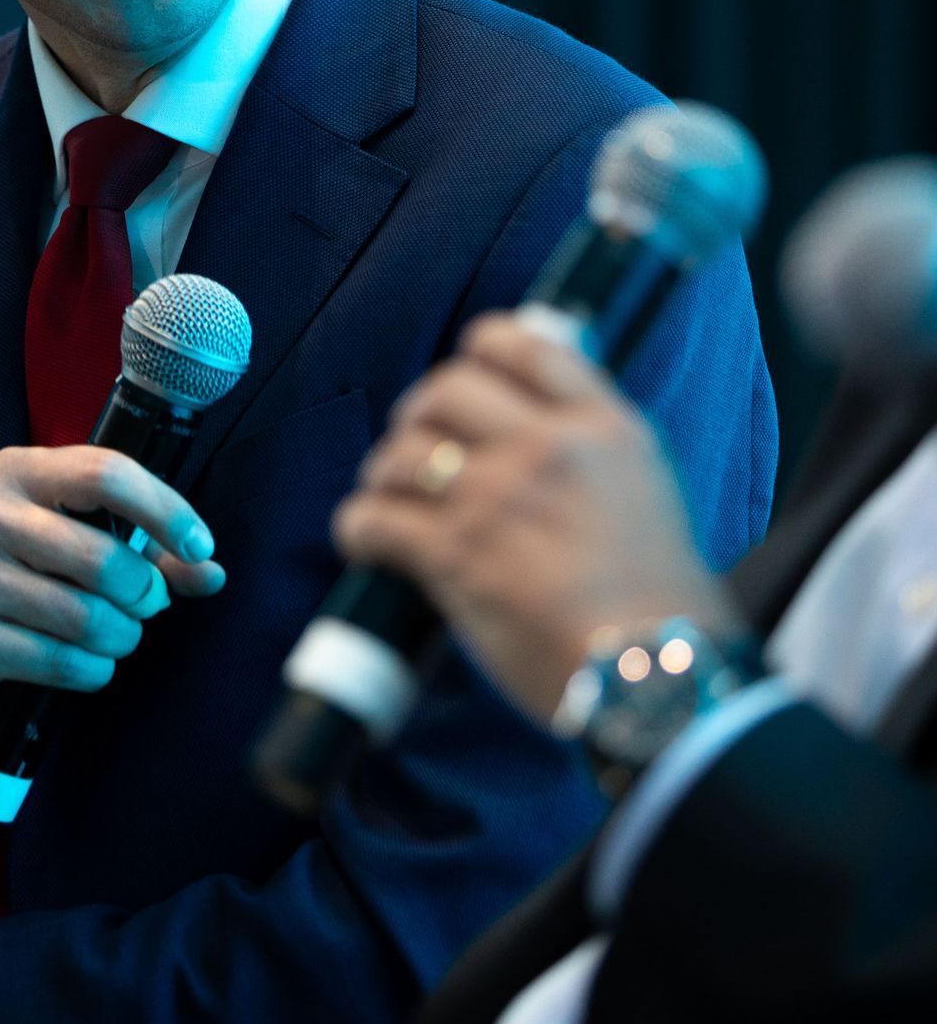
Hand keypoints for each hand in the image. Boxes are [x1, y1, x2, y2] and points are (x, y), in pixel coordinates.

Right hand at [0, 444, 225, 732]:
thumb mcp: (71, 535)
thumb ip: (145, 549)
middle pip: (102, 557)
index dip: (164, 511)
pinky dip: (92, 670)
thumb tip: (211, 572)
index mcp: (17, 471)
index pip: (105, 474)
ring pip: (84, 617)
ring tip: (119, 636)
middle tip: (147, 605)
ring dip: (121, 637)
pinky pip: (57, 661)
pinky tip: (92, 664)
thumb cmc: (21, 566)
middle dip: (144, 593)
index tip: (199, 547)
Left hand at [330, 314, 736, 727]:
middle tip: (419, 448)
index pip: (522, 345)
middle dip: (420, 416)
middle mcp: (546, 448)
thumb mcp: (650, 491)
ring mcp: (497, 498)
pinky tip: (368, 541)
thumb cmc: (663, 604)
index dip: (479, 353)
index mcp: (603, 428)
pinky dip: (360, 528)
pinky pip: (375, 518)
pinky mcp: (456, 555)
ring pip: (402, 452)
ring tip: (390, 499)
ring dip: (385, 476)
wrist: (657, 678)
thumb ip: (594, 448)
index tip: (466, 381)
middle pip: (445, 388)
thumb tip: (540, 420)